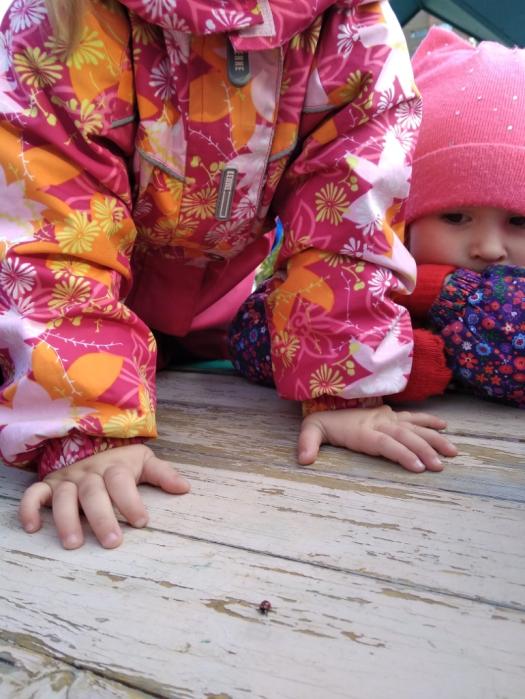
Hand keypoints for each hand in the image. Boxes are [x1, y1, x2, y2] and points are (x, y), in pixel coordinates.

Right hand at [18, 445, 189, 548]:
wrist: (88, 444)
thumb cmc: (119, 463)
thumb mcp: (142, 462)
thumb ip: (162, 474)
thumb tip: (185, 488)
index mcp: (113, 467)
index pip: (120, 482)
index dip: (131, 501)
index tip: (142, 521)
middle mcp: (88, 473)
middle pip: (93, 493)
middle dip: (103, 518)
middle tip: (113, 542)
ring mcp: (66, 480)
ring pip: (63, 497)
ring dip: (67, 519)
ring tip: (74, 544)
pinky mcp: (48, 486)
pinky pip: (34, 495)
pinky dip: (30, 508)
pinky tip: (34, 528)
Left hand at [298, 405, 456, 471]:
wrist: (327, 402)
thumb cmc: (322, 423)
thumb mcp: (310, 432)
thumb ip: (308, 445)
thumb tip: (304, 460)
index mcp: (362, 431)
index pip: (385, 443)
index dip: (402, 454)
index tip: (418, 467)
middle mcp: (378, 422)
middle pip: (405, 436)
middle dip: (424, 450)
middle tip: (441, 466)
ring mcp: (387, 417)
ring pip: (414, 427)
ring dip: (434, 438)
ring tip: (452, 451)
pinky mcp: (391, 414)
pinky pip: (413, 417)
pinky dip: (429, 420)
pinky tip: (445, 427)